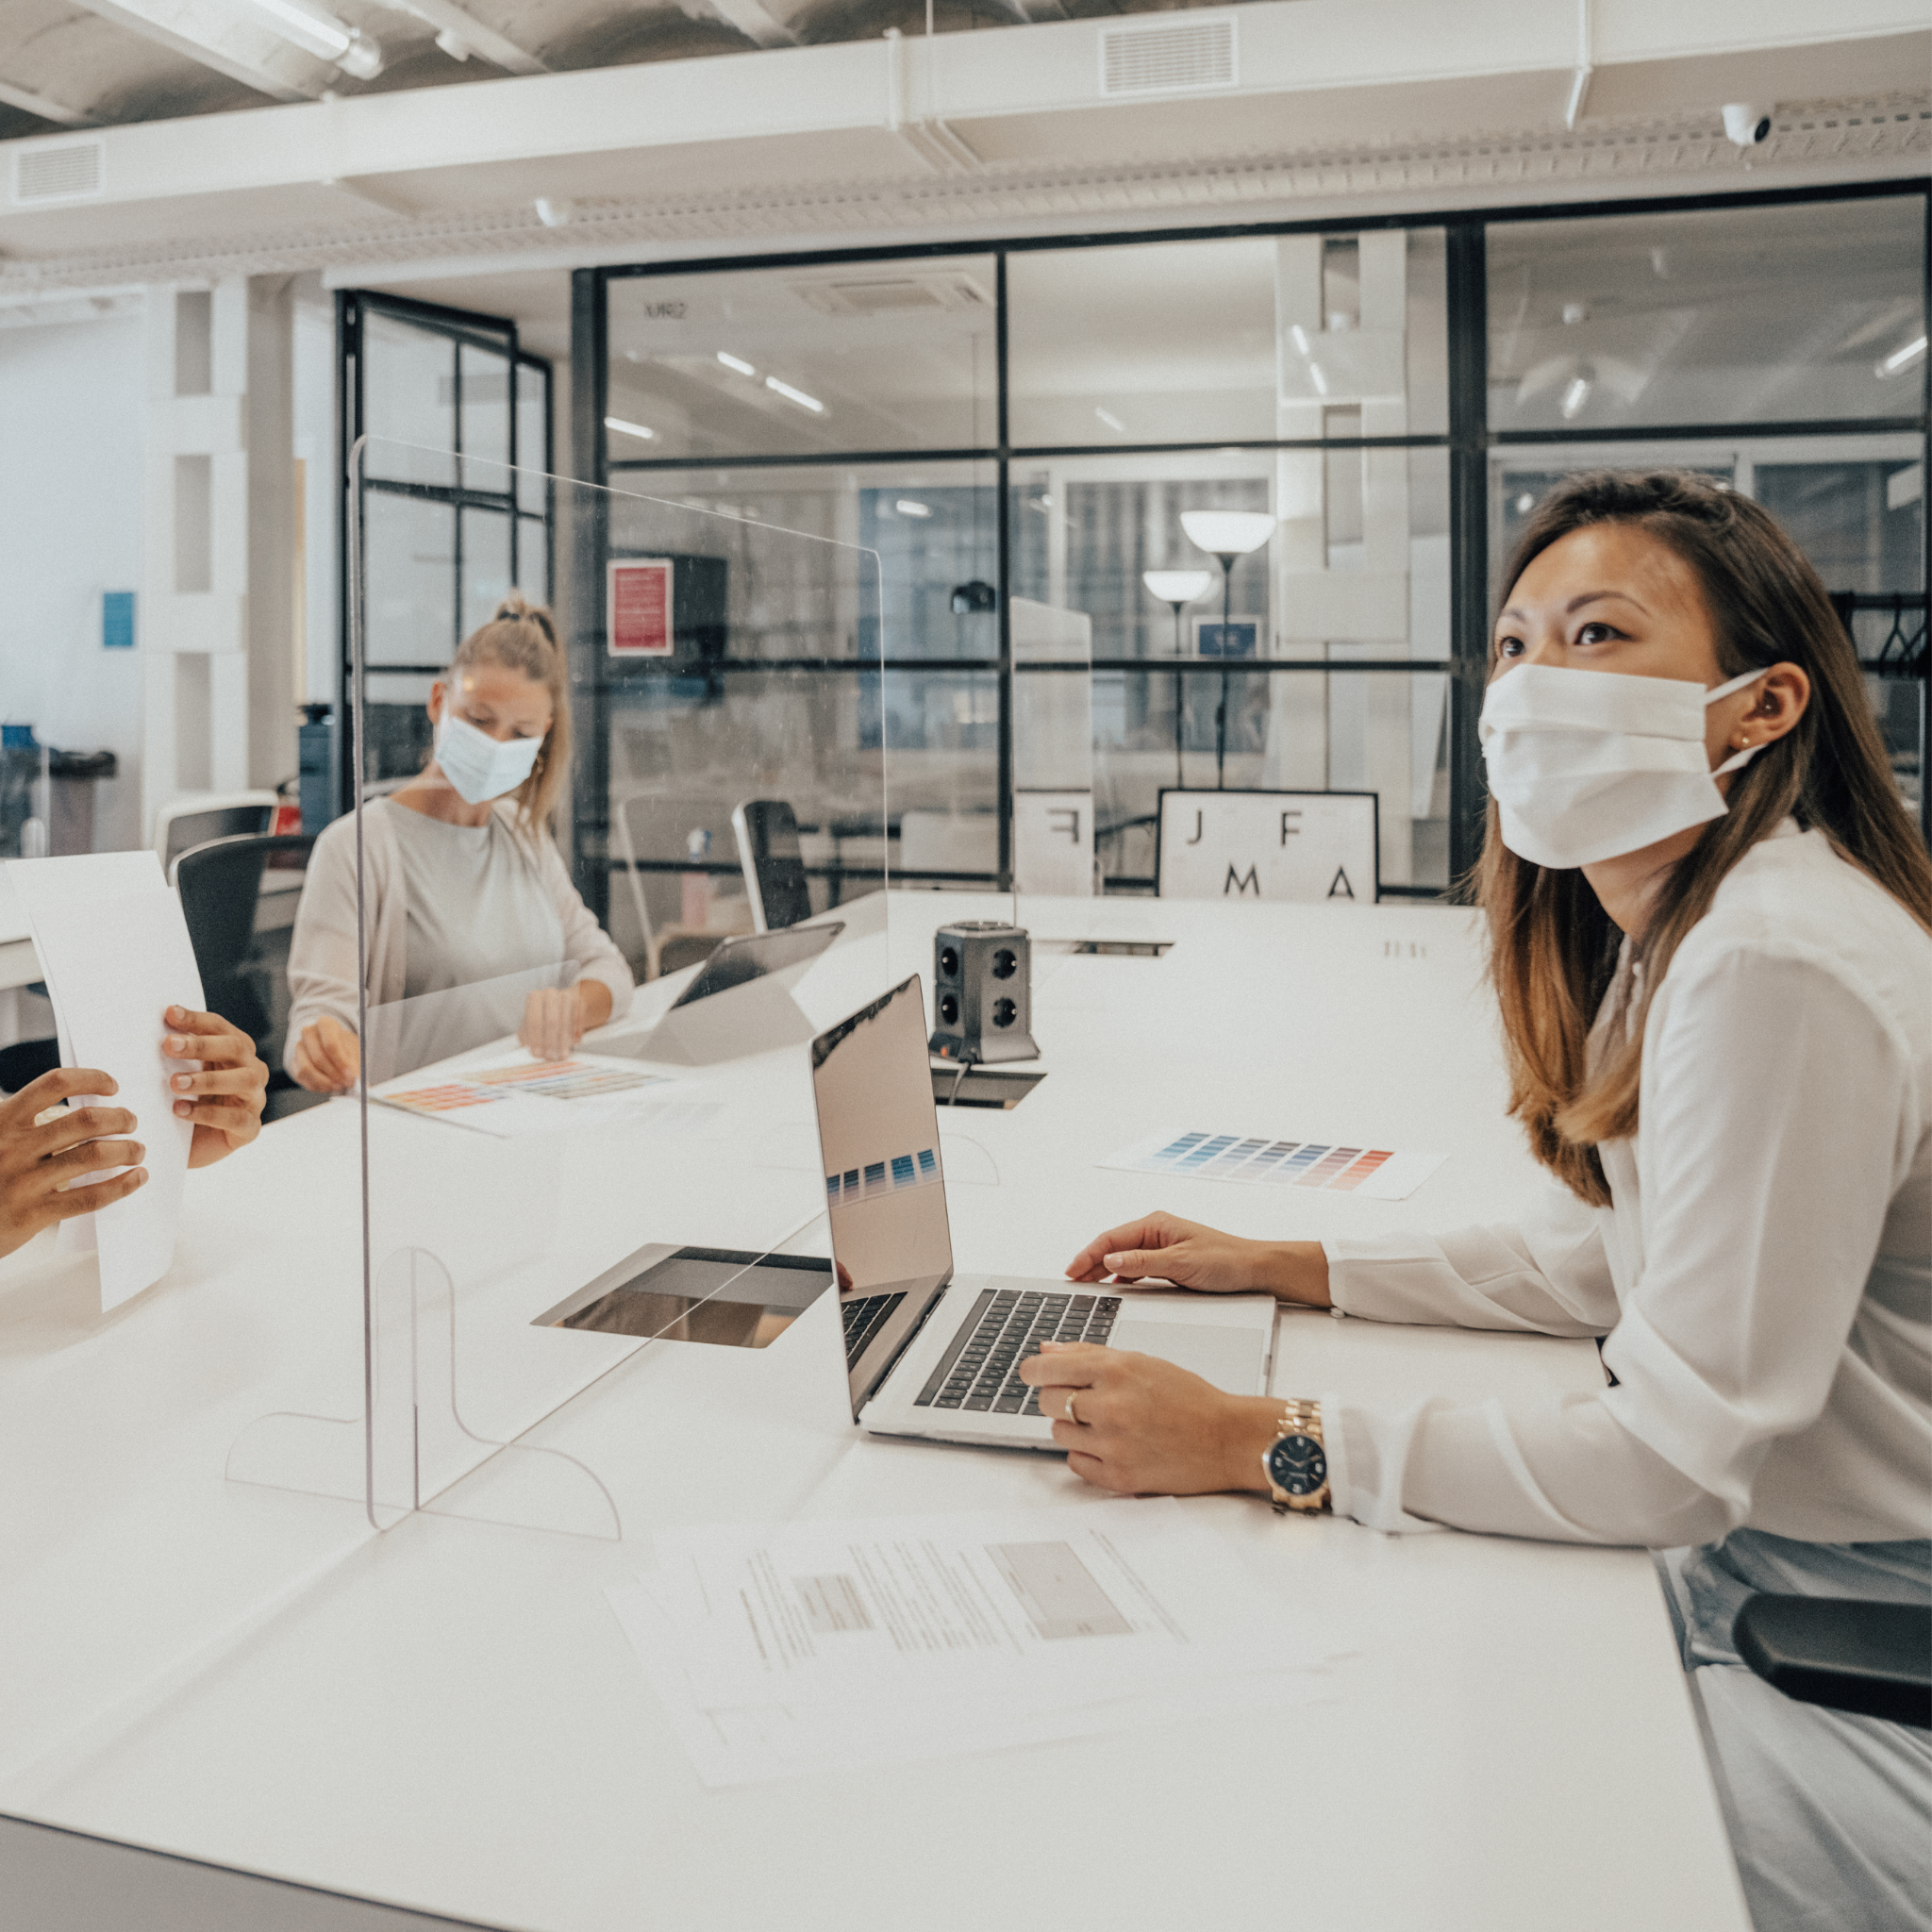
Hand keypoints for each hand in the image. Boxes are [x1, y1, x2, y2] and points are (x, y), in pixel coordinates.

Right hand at [0, 1067, 146, 1261]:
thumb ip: (24, 1124)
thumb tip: (85, 1110)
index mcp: (3, 1121)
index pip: (54, 1084)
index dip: (90, 1079)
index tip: (112, 1087)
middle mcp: (13, 1147)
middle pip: (85, 1121)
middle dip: (119, 1118)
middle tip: (131, 1122)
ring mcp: (24, 1181)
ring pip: (93, 1156)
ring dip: (126, 1149)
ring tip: (137, 1150)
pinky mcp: (33, 1213)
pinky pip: (90, 1196)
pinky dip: (122, 1185)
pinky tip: (136, 1178)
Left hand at [164, 1006, 268, 1167]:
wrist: (186, 1147)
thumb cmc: (182, 1102)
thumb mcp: (177, 1073)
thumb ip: (172, 1053)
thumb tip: (146, 1025)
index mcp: (235, 1051)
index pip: (220, 1027)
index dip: (196, 1020)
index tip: (169, 1014)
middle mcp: (251, 1070)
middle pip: (236, 1048)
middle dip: (202, 1045)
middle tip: (168, 1045)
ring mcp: (254, 1100)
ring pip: (244, 1080)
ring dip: (209, 1079)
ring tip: (175, 1083)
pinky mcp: (249, 1129)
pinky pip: (236, 1118)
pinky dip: (208, 1113)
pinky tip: (181, 1110)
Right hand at [290, 1014, 359, 1093]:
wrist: (329, 1046)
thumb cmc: (344, 1046)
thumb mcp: (355, 1050)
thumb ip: (356, 1065)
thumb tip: (362, 1084)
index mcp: (326, 1024)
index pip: (331, 1044)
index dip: (341, 1062)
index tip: (350, 1075)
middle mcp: (309, 1032)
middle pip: (319, 1058)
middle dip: (334, 1074)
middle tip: (346, 1083)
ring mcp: (299, 1046)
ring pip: (307, 1068)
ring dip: (324, 1081)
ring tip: (338, 1086)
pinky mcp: (294, 1061)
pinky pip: (301, 1076)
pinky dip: (316, 1085)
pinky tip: (327, 1086)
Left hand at [520, 985, 593, 1061]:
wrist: (561, 1005)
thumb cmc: (541, 1019)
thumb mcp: (529, 1027)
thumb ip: (526, 1038)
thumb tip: (526, 1054)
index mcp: (534, 997)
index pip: (534, 1019)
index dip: (535, 1039)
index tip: (537, 1054)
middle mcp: (550, 994)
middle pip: (551, 1020)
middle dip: (551, 1042)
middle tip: (551, 1057)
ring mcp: (566, 996)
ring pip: (566, 1021)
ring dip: (564, 1041)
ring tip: (562, 1055)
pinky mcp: (579, 1001)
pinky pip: (579, 1019)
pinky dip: (576, 1033)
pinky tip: (574, 1043)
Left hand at [1019, 1341, 1279, 1496]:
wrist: (1227, 1438)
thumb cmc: (1190, 1398)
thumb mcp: (1141, 1362)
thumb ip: (1090, 1354)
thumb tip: (1047, 1350)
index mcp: (1115, 1370)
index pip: (1045, 1369)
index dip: (1033, 1371)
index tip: (1032, 1373)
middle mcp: (1110, 1406)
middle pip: (1047, 1401)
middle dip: (1058, 1397)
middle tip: (1083, 1398)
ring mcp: (1112, 1444)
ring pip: (1059, 1432)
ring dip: (1074, 1426)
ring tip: (1106, 1421)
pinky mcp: (1117, 1477)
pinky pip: (1075, 1463)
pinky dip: (1086, 1454)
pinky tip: (1111, 1444)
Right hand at [1065, 1210, 1330, 1305]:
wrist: (1255, 1269)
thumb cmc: (1225, 1261)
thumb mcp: (1181, 1263)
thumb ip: (1143, 1263)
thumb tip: (1111, 1262)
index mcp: (1156, 1224)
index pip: (1111, 1239)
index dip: (1088, 1255)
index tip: (1072, 1271)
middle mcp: (1156, 1232)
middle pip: (1113, 1246)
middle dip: (1090, 1263)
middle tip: (1071, 1281)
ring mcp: (1161, 1246)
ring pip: (1123, 1257)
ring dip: (1103, 1270)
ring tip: (1085, 1285)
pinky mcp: (1168, 1261)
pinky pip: (1136, 1267)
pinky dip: (1121, 1277)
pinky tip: (1113, 1287)